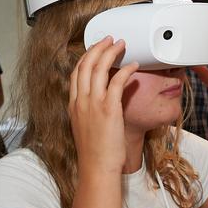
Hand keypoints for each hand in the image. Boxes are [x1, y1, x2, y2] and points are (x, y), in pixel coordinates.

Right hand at [68, 37, 138, 174]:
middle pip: (86, 65)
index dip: (86, 57)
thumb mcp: (85, 127)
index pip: (76, 73)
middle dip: (98, 48)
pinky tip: (134, 65)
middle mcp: (81, 101)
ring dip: (111, 53)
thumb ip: (90, 111)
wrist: (96, 168)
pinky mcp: (109, 109)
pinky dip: (125, 70)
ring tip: (121, 44)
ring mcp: (93, 104)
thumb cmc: (95, 152)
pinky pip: (117, 82)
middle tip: (110, 39)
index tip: (96, 48)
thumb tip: (101, 100)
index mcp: (73, 105)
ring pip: (99, 69)